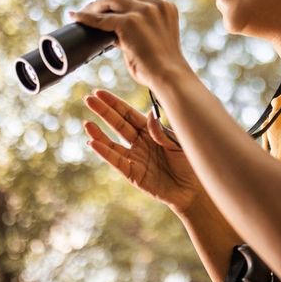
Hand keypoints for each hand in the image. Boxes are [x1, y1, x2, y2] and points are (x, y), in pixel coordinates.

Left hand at [69, 0, 189, 89]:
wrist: (169, 76)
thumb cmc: (162, 64)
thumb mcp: (155, 37)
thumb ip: (139, 27)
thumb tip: (111, 29)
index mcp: (166, 6)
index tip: (112, 1)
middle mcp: (157, 4)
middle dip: (106, 0)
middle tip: (92, 9)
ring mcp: (144, 11)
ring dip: (96, 6)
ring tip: (84, 13)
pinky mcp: (129, 22)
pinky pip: (101, 18)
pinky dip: (86, 17)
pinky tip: (76, 17)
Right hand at [83, 89, 200, 213]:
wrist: (193, 189)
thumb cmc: (189, 162)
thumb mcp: (178, 142)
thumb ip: (162, 131)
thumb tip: (150, 113)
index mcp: (151, 130)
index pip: (129, 114)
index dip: (114, 104)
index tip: (99, 93)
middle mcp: (140, 142)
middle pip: (118, 124)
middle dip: (103, 112)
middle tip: (88, 99)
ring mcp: (135, 157)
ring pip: (113, 143)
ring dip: (99, 134)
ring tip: (87, 124)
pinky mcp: (133, 174)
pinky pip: (117, 161)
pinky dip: (105, 153)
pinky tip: (93, 143)